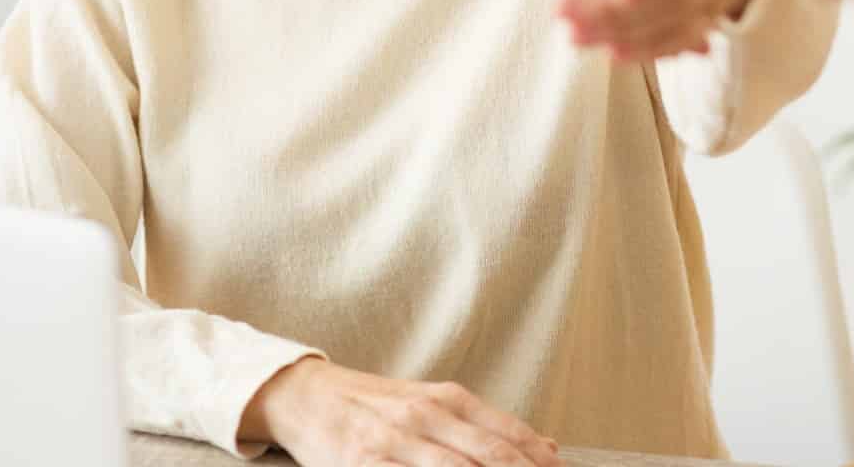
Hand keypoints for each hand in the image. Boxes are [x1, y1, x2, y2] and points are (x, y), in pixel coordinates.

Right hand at [240, 358, 561, 466]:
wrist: (306, 394)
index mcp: (447, 399)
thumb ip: (486, 426)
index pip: (509, 437)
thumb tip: (547, 447)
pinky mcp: (364, 465)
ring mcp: (393, 442)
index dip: (539, 463)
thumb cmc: (377, 404)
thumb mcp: (434, 403)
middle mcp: (424, 416)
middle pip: (490, 456)